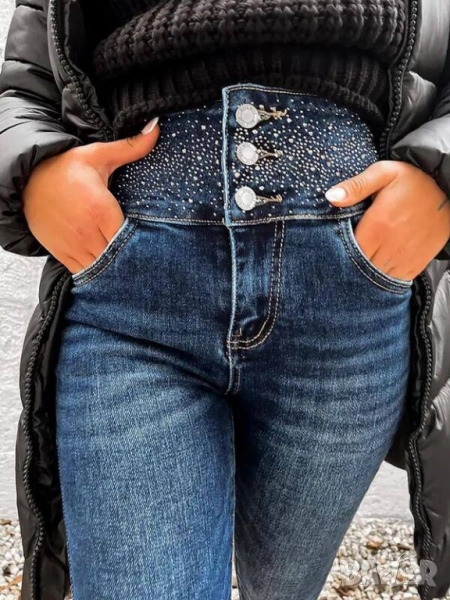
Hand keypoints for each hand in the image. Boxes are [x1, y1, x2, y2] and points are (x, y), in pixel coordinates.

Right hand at [22, 117, 159, 273]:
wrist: (28, 179)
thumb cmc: (65, 167)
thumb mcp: (98, 155)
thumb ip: (130, 147)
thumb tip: (156, 128)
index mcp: (100, 210)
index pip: (129, 238)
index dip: (144, 244)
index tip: (156, 244)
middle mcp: (87, 232)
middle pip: (118, 257)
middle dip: (133, 259)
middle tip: (148, 258)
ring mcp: (74, 246)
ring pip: (102, 269)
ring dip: (116, 269)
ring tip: (131, 266)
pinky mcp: (63, 253)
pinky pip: (85, 272)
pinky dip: (98, 273)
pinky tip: (109, 268)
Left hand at [325, 160, 449, 279]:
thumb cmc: (414, 181)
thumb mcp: (384, 173)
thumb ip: (356, 186)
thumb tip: (330, 197)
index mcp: (378, 225)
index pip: (348, 251)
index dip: (336, 252)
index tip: (329, 249)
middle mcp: (390, 246)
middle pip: (359, 268)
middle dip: (347, 265)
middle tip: (338, 258)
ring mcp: (404, 258)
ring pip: (375, 278)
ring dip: (363, 275)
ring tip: (355, 266)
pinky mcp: (415, 265)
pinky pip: (393, 281)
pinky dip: (381, 279)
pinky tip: (374, 270)